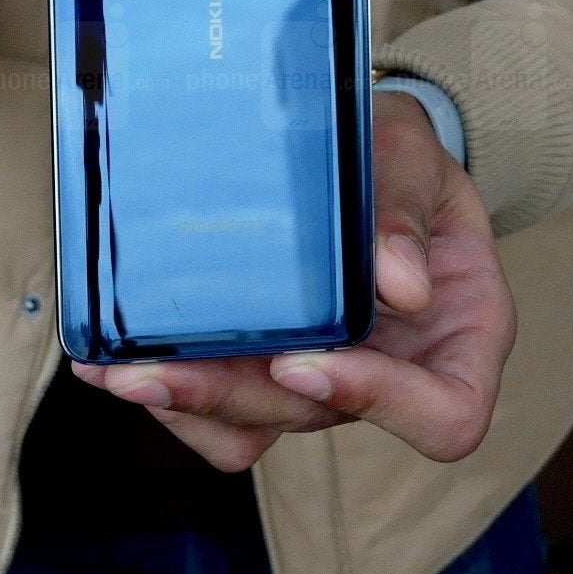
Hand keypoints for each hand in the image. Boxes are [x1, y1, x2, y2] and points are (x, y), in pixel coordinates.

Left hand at [72, 92, 516, 469]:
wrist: (358, 146)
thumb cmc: (400, 155)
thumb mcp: (414, 155)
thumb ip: (407, 206)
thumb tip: (401, 285)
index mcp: (458, 337)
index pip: (445, 416)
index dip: (380, 402)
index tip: (306, 358)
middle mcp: (392, 373)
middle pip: (323, 417)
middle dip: (235, 395)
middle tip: (153, 370)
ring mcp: (325, 375)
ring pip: (259, 427)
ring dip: (188, 405)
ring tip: (117, 368)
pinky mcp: (266, 366)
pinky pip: (222, 410)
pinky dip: (174, 390)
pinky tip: (114, 352)